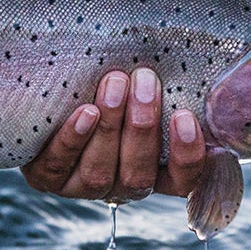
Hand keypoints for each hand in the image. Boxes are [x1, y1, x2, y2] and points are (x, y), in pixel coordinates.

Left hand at [22, 68, 206, 200]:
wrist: (48, 95)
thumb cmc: (112, 85)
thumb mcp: (142, 86)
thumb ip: (166, 85)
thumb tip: (202, 64)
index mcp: (155, 170)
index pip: (182, 180)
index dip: (187, 156)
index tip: (185, 117)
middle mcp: (121, 184)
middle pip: (137, 174)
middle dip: (142, 126)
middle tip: (144, 81)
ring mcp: (83, 186)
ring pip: (99, 173)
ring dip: (110, 127)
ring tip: (114, 85)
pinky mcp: (48, 178)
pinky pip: (58, 168)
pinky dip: (73, 140)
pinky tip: (84, 112)